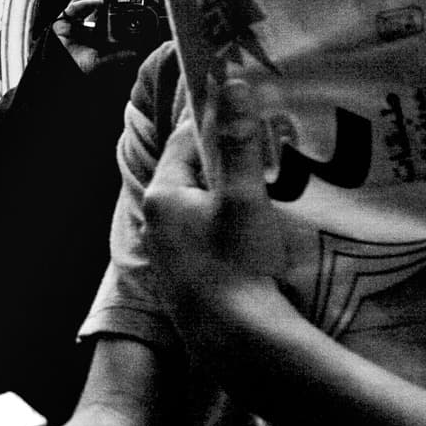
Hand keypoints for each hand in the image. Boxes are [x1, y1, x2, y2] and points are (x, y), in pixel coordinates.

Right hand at [51, 0, 119, 72]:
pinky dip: (86, 2)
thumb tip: (134, 53)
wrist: (64, 73)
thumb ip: (117, 55)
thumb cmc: (78, 67)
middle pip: (90, 2)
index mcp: (88, 30)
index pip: (99, 11)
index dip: (109, 3)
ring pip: (81, 0)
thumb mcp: (102, 59)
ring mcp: (69, 21)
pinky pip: (74, 8)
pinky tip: (98, 1)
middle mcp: (78, 23)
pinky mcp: (60, 21)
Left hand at [140, 77, 290, 345]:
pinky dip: (227, 230)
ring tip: (269, 190)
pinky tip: (256, 235)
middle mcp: (155, 223)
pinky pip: (205, 240)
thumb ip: (239, 141)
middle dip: (228, 162)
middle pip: (194, 175)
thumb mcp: (245, 196)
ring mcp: (167, 254)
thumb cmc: (238, 263)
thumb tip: (231, 83)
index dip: (219, 122)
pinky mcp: (183, 280)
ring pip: (200, 210)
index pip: (186, 140)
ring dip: (229, 198)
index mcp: (162, 195)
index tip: (249, 111)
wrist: (237, 341)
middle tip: (269, 150)